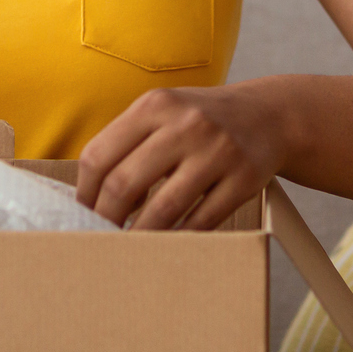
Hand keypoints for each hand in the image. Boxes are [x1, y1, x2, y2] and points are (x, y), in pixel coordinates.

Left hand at [75, 85, 287, 230]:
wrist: (269, 115)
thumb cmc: (201, 121)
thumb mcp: (163, 112)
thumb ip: (128, 143)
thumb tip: (93, 198)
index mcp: (155, 105)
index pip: (99, 155)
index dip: (85, 192)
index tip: (83, 213)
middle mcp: (185, 124)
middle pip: (124, 183)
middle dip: (106, 219)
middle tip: (101, 237)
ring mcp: (218, 151)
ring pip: (163, 208)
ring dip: (140, 235)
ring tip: (130, 246)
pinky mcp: (244, 178)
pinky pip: (202, 220)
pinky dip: (180, 237)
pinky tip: (169, 241)